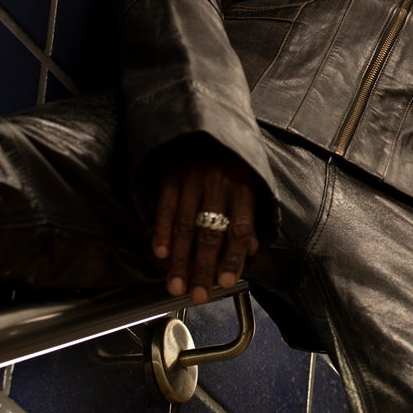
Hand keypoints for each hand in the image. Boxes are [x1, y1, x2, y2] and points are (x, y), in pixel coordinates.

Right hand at [151, 149, 260, 303]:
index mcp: (243, 185)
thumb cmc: (229, 155)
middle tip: (197, 296)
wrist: (203, 117)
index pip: (239, 229)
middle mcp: (217, 182)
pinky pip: (165, 208)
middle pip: (210, 233)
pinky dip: (162, 232)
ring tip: (175, 286)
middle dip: (203, 268)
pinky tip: (160, 254)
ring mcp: (191, 178)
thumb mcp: (250, 178)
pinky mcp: (169, 174)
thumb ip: (249, 213)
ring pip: (185, 226)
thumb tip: (252, 249)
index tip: (225, 283)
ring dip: (180, 260)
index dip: (232, 258)